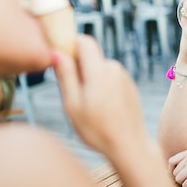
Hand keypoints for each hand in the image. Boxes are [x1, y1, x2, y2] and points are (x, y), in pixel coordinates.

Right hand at [52, 35, 148, 155]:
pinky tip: (102, 109)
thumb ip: (66, 75)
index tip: (61, 61)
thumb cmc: (97, 129)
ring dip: (91, 80)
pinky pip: (110, 79)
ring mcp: (124, 77)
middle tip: (73, 95)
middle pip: (91, 57)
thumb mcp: (73, 103)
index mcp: (99, 70)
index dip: (70, 45)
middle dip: (79, 68)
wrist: (129, 145)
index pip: (84, 41)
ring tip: (89, 107)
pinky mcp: (130, 86)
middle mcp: (114, 69)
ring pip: (100, 69)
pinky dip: (102, 88)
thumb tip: (56, 52)